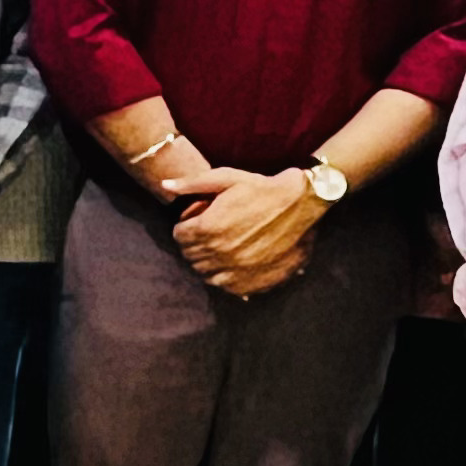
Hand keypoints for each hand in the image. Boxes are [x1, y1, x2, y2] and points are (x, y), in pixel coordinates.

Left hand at [173, 167, 324, 297]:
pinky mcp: (252, 281)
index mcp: (208, 228)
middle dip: (194, 246)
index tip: (193, 224)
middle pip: (191, 257)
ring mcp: (236, 269)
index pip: (180, 237)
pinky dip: (225, 278)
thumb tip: (165, 185)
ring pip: (205, 274)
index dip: (184, 229)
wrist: (300, 203)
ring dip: (207, 263)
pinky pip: (227, 287)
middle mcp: (219, 252)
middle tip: (205, 237)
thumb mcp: (226, 178)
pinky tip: (232, 265)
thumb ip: (193, 183)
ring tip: (219, 250)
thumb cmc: (261, 188)